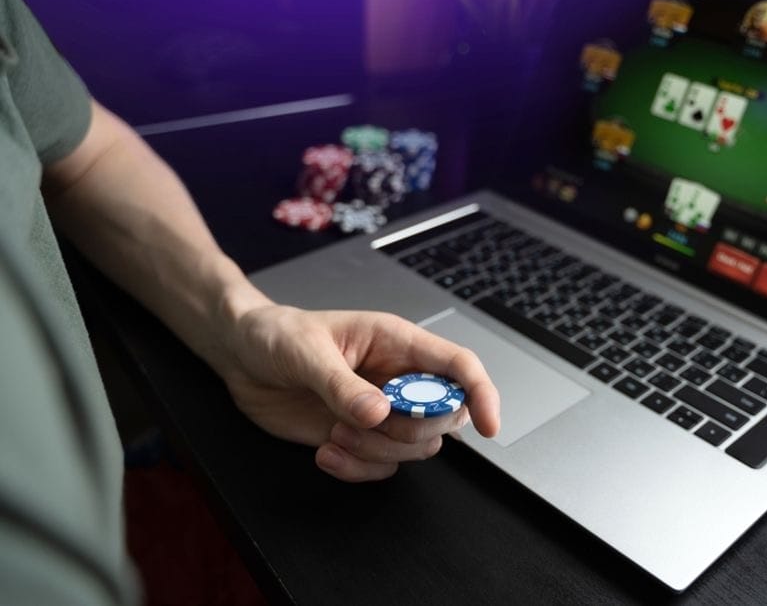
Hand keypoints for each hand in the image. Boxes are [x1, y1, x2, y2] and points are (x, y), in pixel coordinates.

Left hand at [214, 304, 499, 480]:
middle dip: (408, 431)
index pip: (458, 366)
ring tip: (334, 434)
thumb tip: (379, 413)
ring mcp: (380, 412)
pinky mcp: (359, 437)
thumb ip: (342, 384)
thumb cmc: (276, 334)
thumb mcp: (305, 351)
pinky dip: (356, 469)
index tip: (488, 424)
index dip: (481, 394)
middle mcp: (397, 379)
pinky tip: (325, 451)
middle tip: (360, 424)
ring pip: (415, 447)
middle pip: (443, 416)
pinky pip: (380, 467)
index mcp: (397, 343)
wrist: (241, 355)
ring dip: (376, 453)